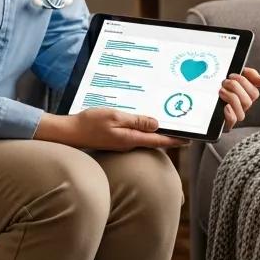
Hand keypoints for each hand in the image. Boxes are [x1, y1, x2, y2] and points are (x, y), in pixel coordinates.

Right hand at [37, 108, 184, 151]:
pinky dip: (144, 130)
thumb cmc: (89, 123)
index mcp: (131, 139)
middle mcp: (129, 143)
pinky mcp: (116, 140)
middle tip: (185, 130)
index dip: (176, 139)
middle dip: (170, 136)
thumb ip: (136, 121)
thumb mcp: (115, 117)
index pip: (159, 140)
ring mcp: (122, 142)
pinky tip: (146, 124)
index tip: (190, 138)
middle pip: (154, 140)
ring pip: (145, 138)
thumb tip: (156, 123)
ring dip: (158, 132)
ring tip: (171, 125)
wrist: (69, 132)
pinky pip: (135, 135)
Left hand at [220, 67, 259, 130]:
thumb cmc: (218, 85)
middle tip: (224, 82)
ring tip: (221, 91)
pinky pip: (232, 121)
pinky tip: (224, 106)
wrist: (198, 96)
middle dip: (236, 88)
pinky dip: (230, 113)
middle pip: (248, 102)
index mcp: (246, 97)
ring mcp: (234, 116)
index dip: (245, 82)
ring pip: (242, 112)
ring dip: (232, 98)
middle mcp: (242, 108)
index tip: (232, 74)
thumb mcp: (234, 76)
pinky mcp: (225, 124)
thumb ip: (250, 75)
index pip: (254, 93)